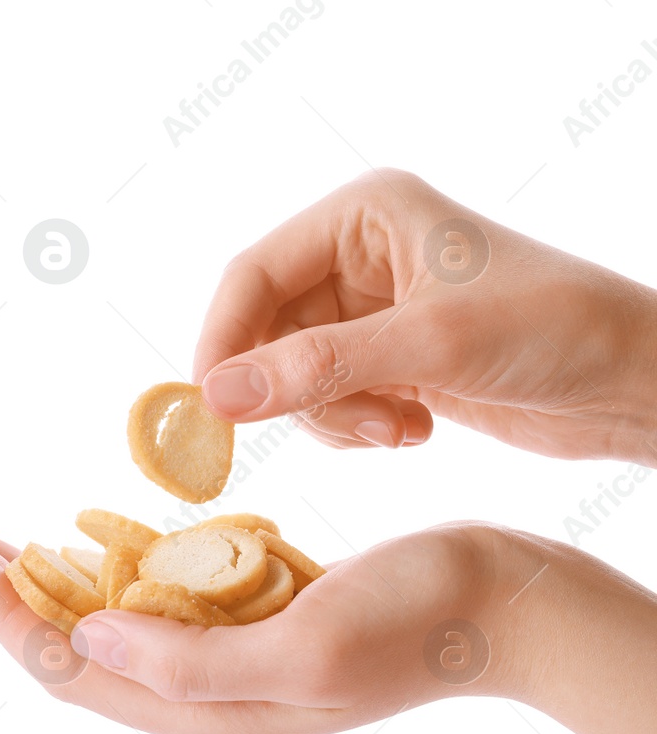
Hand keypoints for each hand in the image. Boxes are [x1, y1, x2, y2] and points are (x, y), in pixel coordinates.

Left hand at [0, 520, 656, 733]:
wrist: (505, 602)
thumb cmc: (421, 616)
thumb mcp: (309, 646)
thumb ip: (192, 663)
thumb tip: (87, 642)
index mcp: (208, 714)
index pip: (63, 668)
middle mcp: (203, 700)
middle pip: (66, 648)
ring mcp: (223, 664)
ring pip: (100, 626)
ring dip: (38, 578)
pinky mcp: (245, 625)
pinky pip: (151, 604)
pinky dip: (103, 569)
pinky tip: (75, 535)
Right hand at [193, 169, 656, 463]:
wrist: (636, 382)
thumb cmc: (553, 332)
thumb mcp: (429, 345)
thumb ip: (316, 368)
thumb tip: (215, 395)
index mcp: (363, 214)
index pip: (253, 273)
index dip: (224, 339)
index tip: (211, 407)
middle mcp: (359, 253)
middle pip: (267, 328)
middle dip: (291, 387)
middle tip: (332, 426)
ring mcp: (372, 308)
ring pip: (292, 372)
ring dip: (331, 414)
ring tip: (394, 428)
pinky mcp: (388, 357)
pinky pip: (327, 398)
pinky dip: (356, 425)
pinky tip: (415, 428)